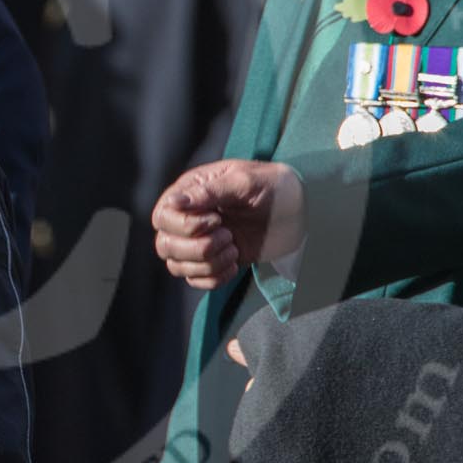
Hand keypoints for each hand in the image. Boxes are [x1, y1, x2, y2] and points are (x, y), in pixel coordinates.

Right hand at [151, 160, 307, 287]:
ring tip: (233, 248)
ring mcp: (199, 242)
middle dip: (197, 248)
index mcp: (190, 193)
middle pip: (164, 245)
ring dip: (207, 264)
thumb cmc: (273, 186)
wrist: (300, 211)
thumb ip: (209, 192)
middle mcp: (188, 218)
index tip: (216, 220)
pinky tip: (234, 265)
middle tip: (228, 235)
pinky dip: (213, 278)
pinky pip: (194, 280)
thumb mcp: (244, 181)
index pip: (162, 217)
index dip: (185, 225)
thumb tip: (174, 202)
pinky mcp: (213, 261)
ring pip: (177, 266)